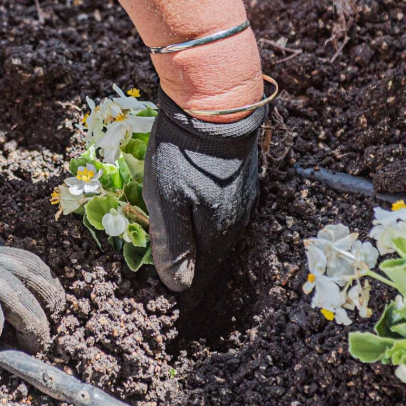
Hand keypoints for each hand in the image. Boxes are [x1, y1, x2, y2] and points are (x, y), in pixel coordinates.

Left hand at [144, 88, 266, 292]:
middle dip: (189, 270)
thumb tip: (177, 287)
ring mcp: (242, 200)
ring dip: (197, 245)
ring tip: (177, 253)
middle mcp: (236, 222)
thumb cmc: (184, 154)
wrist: (216, 104)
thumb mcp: (167, 200)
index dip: (180, 290)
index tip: (162, 302)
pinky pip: (220, 213)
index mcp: (217, 234)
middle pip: (209, 258)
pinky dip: (203, 222)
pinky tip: (191, 216)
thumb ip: (172, 246)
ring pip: (216, 235)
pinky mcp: (241, 180)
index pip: (199, 278)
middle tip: (165, 279)